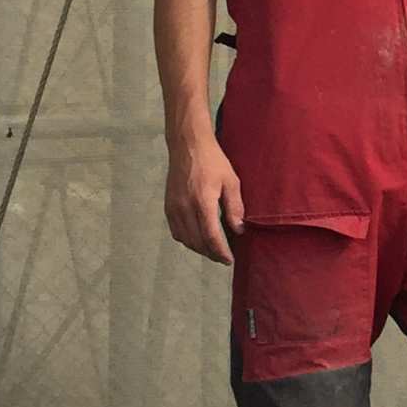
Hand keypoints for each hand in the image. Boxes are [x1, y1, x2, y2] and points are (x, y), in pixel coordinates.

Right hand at [166, 134, 244, 263]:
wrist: (187, 146)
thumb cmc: (213, 161)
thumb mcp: (231, 181)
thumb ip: (234, 207)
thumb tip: (238, 230)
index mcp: (202, 202)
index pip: (211, 236)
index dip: (220, 252)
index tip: (229, 260)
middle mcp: (184, 208)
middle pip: (197, 242)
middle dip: (211, 253)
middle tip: (223, 257)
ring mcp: (173, 208)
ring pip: (185, 239)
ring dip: (199, 248)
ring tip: (212, 250)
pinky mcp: (168, 206)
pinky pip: (176, 231)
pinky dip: (187, 240)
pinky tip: (197, 239)